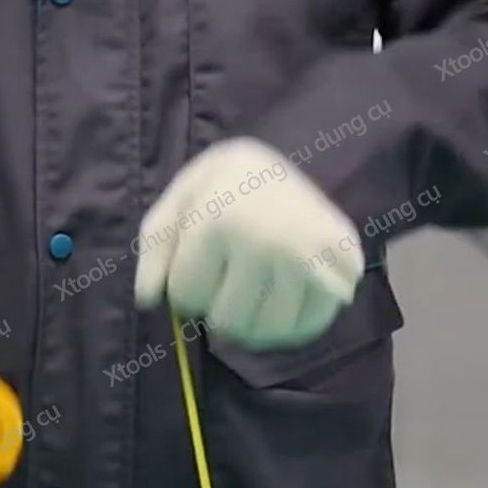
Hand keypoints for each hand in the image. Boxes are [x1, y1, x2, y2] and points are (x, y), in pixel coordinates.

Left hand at [134, 138, 363, 348]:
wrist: (285, 156)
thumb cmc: (223, 184)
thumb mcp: (178, 200)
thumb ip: (154, 248)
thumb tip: (147, 301)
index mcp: (216, 218)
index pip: (186, 296)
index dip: (185, 288)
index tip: (199, 264)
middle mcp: (264, 239)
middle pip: (227, 321)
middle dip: (220, 307)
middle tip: (229, 278)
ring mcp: (307, 255)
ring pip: (268, 331)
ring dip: (254, 323)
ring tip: (254, 294)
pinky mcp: (340, 266)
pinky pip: (309, 327)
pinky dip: (293, 327)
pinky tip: (283, 303)